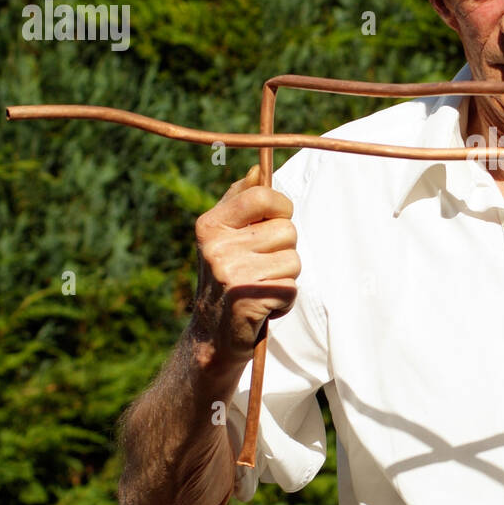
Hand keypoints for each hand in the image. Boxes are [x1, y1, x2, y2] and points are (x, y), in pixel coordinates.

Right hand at [190, 164, 300, 372]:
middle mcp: (217, 247)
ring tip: (261, 287)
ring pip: (293, 260)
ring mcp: (231, 274)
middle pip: (286, 230)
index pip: (262, 195)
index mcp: (210, 225)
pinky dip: (284, 300)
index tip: (276, 220)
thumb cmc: (227, 278)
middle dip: (283, 250)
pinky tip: (263, 307)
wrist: (212, 335)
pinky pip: (291, 288)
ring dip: (285, 277)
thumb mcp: (224, 237)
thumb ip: (240, 202)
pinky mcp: (247, 300)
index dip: (281, 207)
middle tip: (260, 268)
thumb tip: (256, 169)